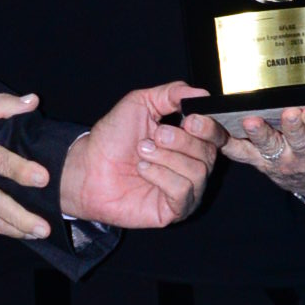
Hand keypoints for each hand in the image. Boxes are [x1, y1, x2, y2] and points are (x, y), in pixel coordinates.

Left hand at [61, 84, 222, 228]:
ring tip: (142, 153)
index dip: (208, 127)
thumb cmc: (113, 138)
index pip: (217, 136)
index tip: (189, 119)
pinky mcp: (174, 210)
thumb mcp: (141, 103)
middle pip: (209, 153)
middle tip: (153, 137)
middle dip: (180, 141)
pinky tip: (143, 170)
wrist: (88, 167)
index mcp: (189, 142)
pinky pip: (183, 191)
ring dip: (166, 158)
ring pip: (197, 172)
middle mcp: (192, 166)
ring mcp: (186, 190)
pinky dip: (161, 176)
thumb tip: (202, 94)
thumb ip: (172, 93)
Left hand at [221, 103, 304, 195]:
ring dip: (260, 133)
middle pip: (299, 140)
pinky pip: (240, 153)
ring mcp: (279, 160)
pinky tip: (209, 129)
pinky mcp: (259, 162)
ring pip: (270, 147)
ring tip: (251, 122)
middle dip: (294, 127)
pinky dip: (224, 141)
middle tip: (290, 114)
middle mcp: (303, 155)